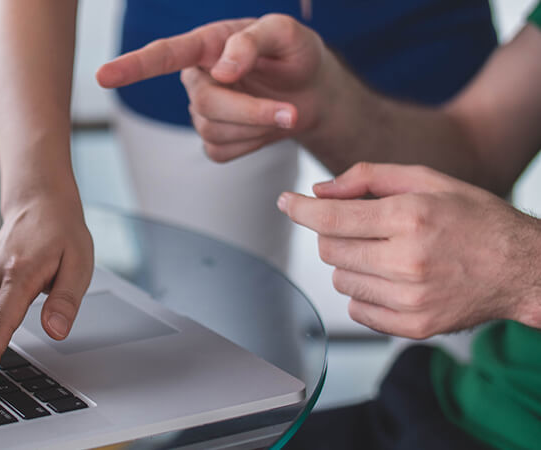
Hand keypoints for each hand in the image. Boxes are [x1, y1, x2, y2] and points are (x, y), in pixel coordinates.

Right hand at [97, 14, 339, 161]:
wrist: (313, 91)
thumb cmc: (295, 54)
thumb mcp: (286, 33)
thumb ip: (252, 41)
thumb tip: (222, 70)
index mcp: (206, 45)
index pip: (163, 55)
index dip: (132, 67)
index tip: (103, 76)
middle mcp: (197, 77)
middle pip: (205, 104)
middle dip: (250, 111)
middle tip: (290, 111)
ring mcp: (202, 111)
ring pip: (214, 131)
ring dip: (257, 126)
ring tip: (285, 111)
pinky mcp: (214, 140)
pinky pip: (222, 152)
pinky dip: (252, 144)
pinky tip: (265, 128)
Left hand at [277, 162, 540, 337]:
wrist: (523, 268)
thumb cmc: (476, 219)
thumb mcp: (428, 180)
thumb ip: (368, 178)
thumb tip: (319, 192)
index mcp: (410, 218)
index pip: (331, 218)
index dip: (300, 210)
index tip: (286, 203)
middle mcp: (408, 260)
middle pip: (329, 250)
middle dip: (334, 234)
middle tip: (362, 227)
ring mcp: (410, 299)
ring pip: (340, 280)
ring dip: (351, 264)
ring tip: (386, 253)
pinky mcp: (414, 327)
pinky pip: (357, 310)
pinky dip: (364, 294)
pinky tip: (392, 279)